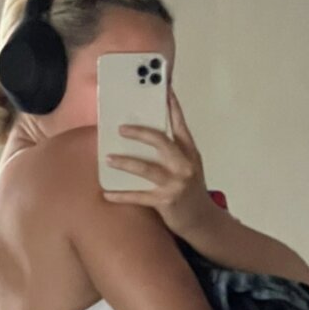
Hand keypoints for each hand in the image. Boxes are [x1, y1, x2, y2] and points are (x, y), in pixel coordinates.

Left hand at [102, 88, 213, 236]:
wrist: (202, 221)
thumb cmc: (190, 190)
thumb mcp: (187, 166)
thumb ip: (172, 151)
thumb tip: (143, 135)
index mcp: (190, 152)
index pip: (180, 123)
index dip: (171, 105)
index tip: (162, 88)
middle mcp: (185, 164)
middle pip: (161, 141)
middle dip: (140, 132)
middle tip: (121, 129)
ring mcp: (176, 183)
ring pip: (147, 168)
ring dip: (126, 162)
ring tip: (108, 158)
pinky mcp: (166, 201)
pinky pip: (139, 196)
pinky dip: (121, 195)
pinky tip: (107, 194)